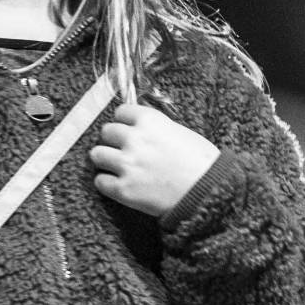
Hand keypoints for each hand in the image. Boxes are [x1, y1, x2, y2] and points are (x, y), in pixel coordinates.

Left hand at [89, 102, 219, 219]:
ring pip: (96, 154)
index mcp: (149, 121)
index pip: (120, 112)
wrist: (208, 192)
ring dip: (105, 159)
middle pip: (106, 132)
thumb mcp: (180, 132)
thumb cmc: (202, 162)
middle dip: (113, 140)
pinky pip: (100, 181)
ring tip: (116, 166)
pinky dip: (106, 182)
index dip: (124, 122)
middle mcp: (134, 139)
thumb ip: (155, 127)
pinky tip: (117, 183)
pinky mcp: (123, 189)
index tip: (128, 129)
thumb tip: (139, 128)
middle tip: (123, 150)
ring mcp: (127, 164)